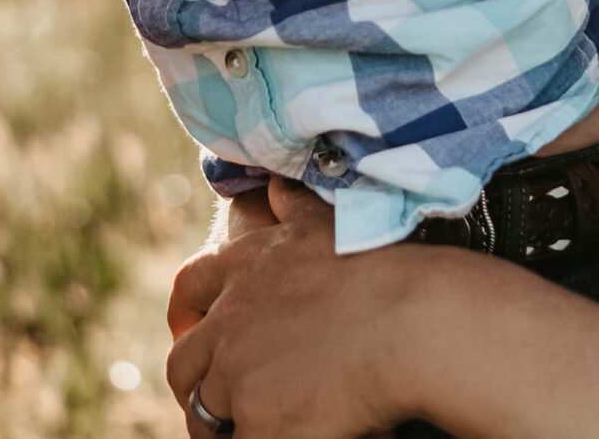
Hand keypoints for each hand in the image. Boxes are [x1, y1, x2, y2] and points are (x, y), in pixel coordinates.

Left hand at [166, 179, 428, 437]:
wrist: (414, 322)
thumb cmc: (384, 271)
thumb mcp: (326, 223)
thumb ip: (292, 203)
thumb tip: (273, 183)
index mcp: (243, 267)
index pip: (188, 290)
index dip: (187, 317)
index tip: (195, 333)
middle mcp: (229, 319)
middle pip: (183, 362)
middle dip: (197, 383)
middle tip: (221, 398)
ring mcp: (236, 373)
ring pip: (205, 411)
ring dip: (222, 421)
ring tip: (256, 426)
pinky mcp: (256, 421)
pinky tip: (282, 436)